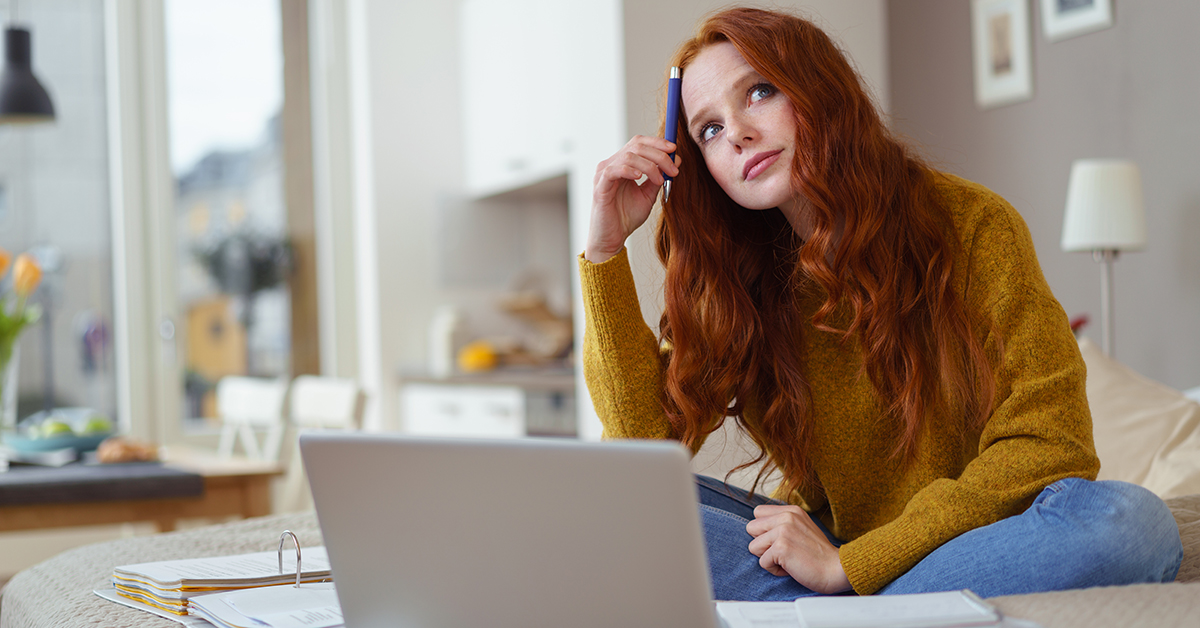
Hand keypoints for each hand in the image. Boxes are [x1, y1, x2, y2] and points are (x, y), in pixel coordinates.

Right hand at [585, 135, 679, 263]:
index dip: (658, 143)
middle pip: (636, 146)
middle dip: (659, 155)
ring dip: (649, 166)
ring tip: (660, 180)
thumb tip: (675, 160)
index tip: (674, 150)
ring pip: (628, 156)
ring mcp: (603, 174)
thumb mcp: (648, 194)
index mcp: (622, 164)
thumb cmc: (626, 217)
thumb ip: (658, 177)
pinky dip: (629, 170)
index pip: (639, 142)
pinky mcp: (599, 186)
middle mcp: (611, 165)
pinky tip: (639, 178)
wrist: (612, 239)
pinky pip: (613, 170)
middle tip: (673, 169)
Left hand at [746, 504, 851, 593]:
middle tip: (784, 552)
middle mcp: (786, 516)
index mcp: (791, 510)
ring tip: (788, 560)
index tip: (782, 541)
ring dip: (768, 558)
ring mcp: (783, 530)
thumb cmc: (819, 554)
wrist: (836, 569)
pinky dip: (775, 570)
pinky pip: (762, 562)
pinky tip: (791, 568)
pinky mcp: (781, 547)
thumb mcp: (802, 528)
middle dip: (763, 544)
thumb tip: (758, 529)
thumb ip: (782, 523)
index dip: (764, 531)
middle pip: (751, 528)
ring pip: (753, 547)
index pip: (758, 512)